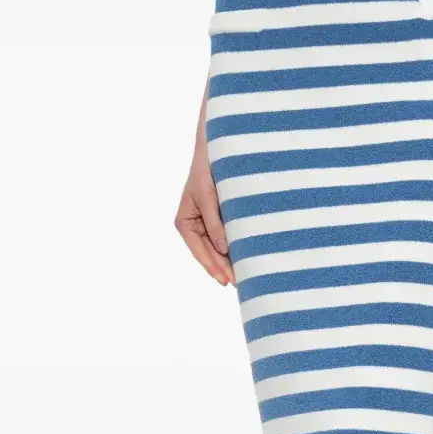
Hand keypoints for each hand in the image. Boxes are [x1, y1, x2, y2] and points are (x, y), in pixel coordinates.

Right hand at [174, 121, 234, 285]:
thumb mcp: (207, 196)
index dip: (212, 266)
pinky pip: (228, 239)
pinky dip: (236, 249)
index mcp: (184, 222)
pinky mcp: (221, 219)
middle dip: (223, 268)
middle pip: (210, 254)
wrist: (218, 149)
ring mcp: (207, 224)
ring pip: (219, 250)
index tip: (226, 280)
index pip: (199, 250)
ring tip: (245, 278)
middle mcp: (195, 226)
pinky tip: (248, 259)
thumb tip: (223, 249)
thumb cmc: (207, 170)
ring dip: (230, 262)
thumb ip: (214, 223)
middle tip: (239, 284)